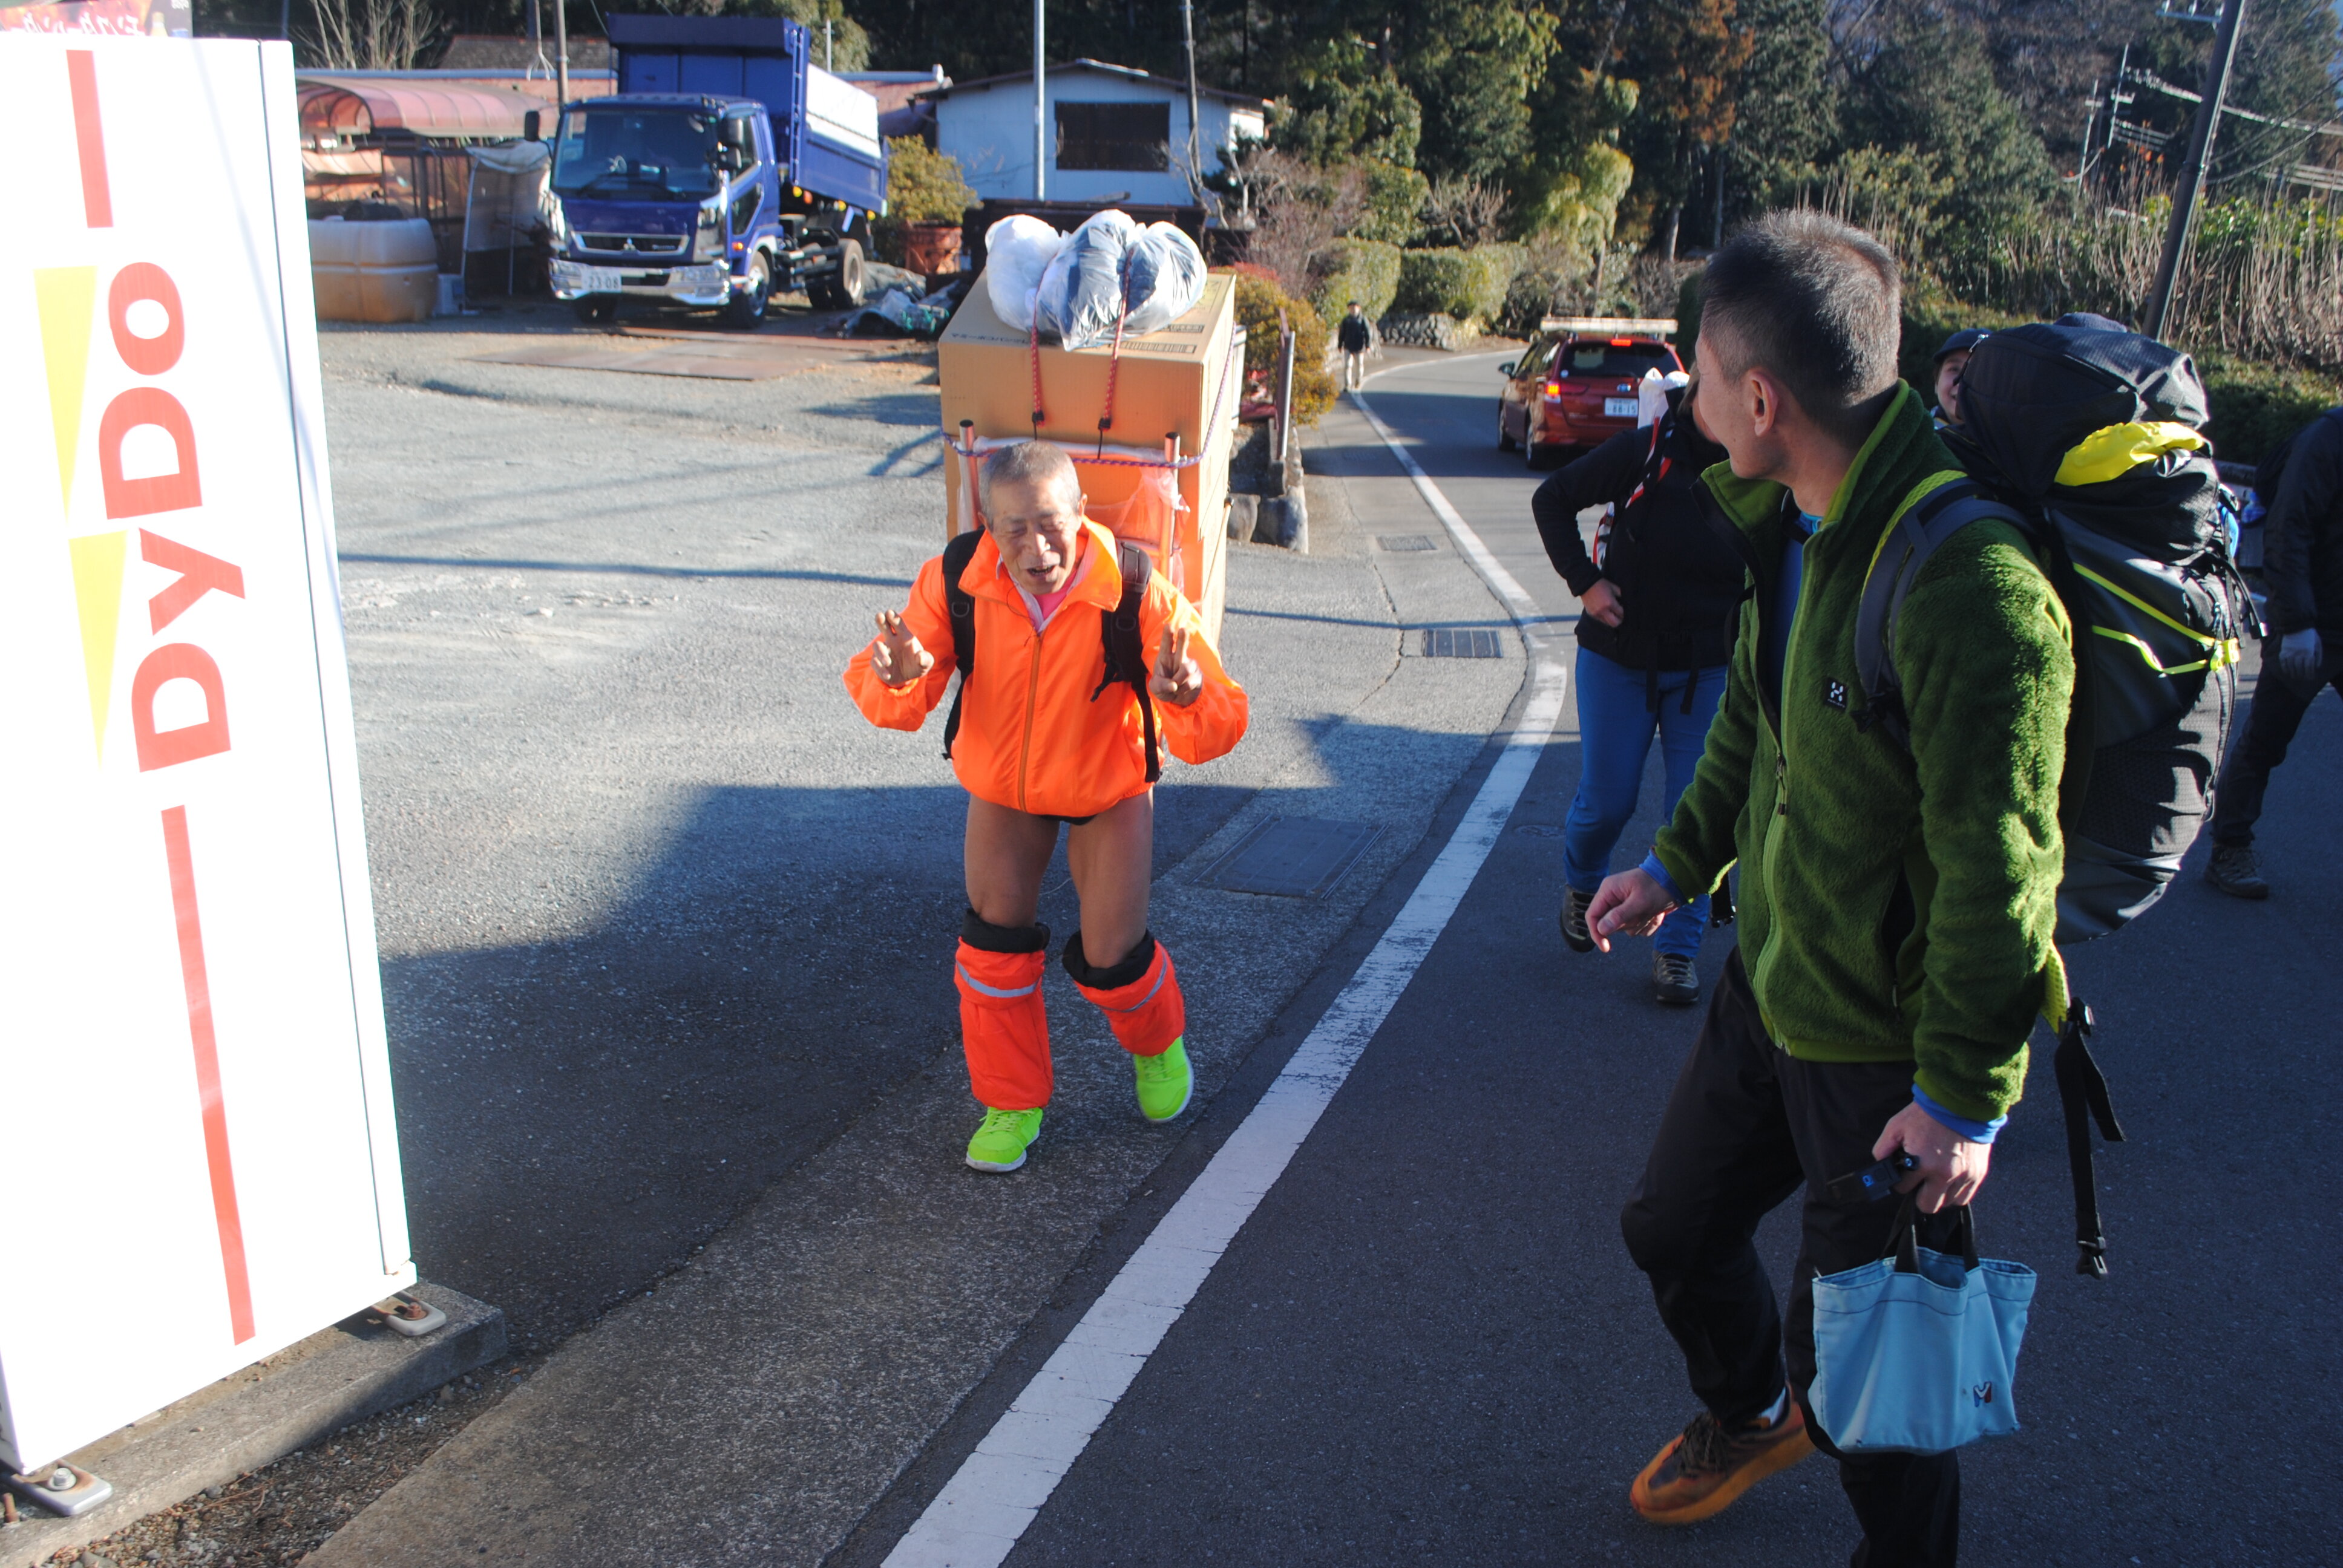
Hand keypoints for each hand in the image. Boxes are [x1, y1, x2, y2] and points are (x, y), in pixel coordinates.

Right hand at [869, 609, 931, 687]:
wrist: (908, 678)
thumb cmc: (918, 665)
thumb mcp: (926, 663)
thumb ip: (925, 659)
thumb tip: (920, 656)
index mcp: (904, 636)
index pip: (898, 624)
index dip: (894, 618)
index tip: (889, 612)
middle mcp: (892, 641)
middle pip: (884, 627)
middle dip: (881, 621)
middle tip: (879, 616)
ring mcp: (884, 651)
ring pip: (877, 646)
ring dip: (881, 653)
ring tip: (888, 663)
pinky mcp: (878, 662)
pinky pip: (875, 662)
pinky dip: (880, 669)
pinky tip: (888, 675)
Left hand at [1149, 624, 1202, 706]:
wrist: (1177, 699)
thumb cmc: (1164, 688)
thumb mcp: (1156, 688)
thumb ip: (1161, 685)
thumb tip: (1173, 685)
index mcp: (1165, 657)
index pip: (1166, 644)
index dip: (1167, 635)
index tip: (1168, 626)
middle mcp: (1178, 658)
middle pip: (1182, 646)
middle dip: (1183, 638)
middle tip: (1183, 630)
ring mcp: (1189, 665)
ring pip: (1186, 670)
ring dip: (1178, 681)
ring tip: (1174, 687)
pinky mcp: (1198, 675)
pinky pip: (1190, 683)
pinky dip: (1183, 690)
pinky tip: (1181, 690)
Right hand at [1580, 578, 1625, 627]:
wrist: (1585, 584)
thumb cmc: (1601, 584)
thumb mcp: (1613, 587)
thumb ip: (1621, 595)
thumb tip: (1626, 602)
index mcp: (1610, 603)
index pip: (1621, 614)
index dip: (1624, 612)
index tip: (1624, 610)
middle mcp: (1603, 610)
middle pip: (1615, 623)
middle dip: (1619, 620)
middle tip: (1620, 615)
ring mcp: (1596, 613)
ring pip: (1607, 623)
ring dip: (1611, 619)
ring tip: (1612, 613)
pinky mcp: (1591, 614)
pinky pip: (1601, 619)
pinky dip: (1604, 617)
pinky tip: (1605, 610)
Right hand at [1585, 867, 1674, 951]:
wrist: (1676, 881)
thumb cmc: (1658, 886)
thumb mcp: (1640, 902)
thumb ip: (1619, 916)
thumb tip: (1601, 930)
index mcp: (1609, 890)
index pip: (1592, 915)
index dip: (1596, 933)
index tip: (1606, 947)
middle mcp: (1613, 898)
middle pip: (1610, 924)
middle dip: (1629, 924)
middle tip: (1644, 913)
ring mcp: (1624, 906)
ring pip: (1625, 928)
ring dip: (1640, 924)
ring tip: (1652, 911)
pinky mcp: (1634, 912)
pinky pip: (1637, 928)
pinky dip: (1647, 925)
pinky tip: (1656, 914)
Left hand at [1873, 1101, 1991, 1213]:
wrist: (1961, 1102)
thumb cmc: (1928, 1114)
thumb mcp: (1896, 1126)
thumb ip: (1883, 1148)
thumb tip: (1879, 1163)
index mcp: (1922, 1163)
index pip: (1902, 1188)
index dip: (1900, 1181)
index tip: (1903, 1173)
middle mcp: (1944, 1174)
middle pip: (1927, 1205)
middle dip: (1919, 1195)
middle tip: (1919, 1181)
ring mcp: (1964, 1176)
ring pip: (1948, 1203)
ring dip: (1939, 1194)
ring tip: (1935, 1177)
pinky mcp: (1978, 1174)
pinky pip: (1965, 1198)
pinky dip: (1956, 1192)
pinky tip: (1949, 1179)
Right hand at [2279, 628, 2324, 685]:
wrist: (2296, 625)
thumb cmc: (2309, 635)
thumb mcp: (2318, 643)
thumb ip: (2318, 655)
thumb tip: (2317, 667)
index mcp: (2308, 652)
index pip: (2309, 667)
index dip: (2310, 674)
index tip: (2310, 678)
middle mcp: (2298, 654)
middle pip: (2299, 669)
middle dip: (2302, 675)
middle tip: (2303, 678)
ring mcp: (2289, 653)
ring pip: (2291, 668)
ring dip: (2294, 674)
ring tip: (2295, 676)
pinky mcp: (2283, 652)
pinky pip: (2283, 663)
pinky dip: (2285, 668)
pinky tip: (2287, 672)